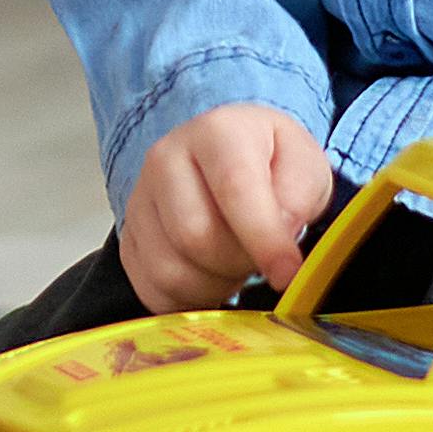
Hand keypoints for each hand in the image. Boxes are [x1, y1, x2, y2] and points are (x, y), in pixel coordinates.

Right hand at [119, 102, 337, 311]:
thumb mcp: (303, 165)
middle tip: (259, 257)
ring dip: (215, 284)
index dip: (263, 238)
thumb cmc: (268, 165)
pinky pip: (153, 289)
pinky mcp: (128, 239)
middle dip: (238, 263)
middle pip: (195, 236)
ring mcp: (139, 200)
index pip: (234, 188)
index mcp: (216, 133)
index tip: (287, 273)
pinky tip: (211, 276)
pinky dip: (189, 298)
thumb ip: (299, 194)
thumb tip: (279, 233)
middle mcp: (165, 159)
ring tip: (236, 264)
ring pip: (171, 270)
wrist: (227, 163)